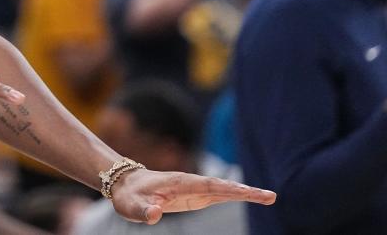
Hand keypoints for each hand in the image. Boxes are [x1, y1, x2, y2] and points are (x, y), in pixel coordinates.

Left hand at [110, 168, 275, 223]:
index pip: (209, 185)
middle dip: (246, 190)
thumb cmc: (129, 195)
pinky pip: (218, 195)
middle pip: (222, 186)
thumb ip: (143, 211)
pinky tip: (249, 196)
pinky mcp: (194, 195)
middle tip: (271, 196)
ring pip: (223, 189)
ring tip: (268, 197)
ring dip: (244, 192)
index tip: (249, 191)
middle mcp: (190, 183)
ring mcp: (193, 188)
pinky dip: (234, 195)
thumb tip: (155, 214)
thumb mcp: (132, 206)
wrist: (125, 184)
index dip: (229, 189)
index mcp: (179, 182)